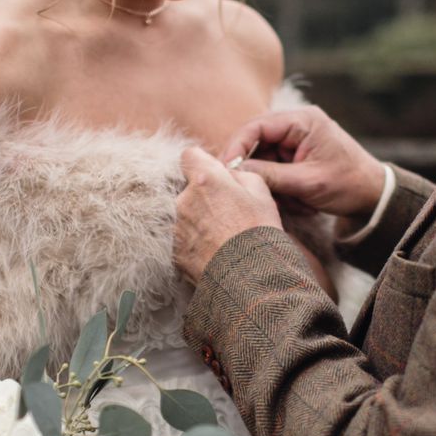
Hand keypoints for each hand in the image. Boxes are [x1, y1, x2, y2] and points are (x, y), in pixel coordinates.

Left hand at [174, 147, 281, 284]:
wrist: (248, 278)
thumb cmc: (259, 233)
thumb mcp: (261, 194)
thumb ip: (240, 175)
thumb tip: (228, 173)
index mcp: (205, 180)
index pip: (189, 156)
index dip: (202, 164)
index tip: (213, 175)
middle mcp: (183, 200)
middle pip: (187, 188)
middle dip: (202, 196)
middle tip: (225, 213)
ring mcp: (176, 227)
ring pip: (184, 215)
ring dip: (197, 220)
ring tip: (220, 238)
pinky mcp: (174, 251)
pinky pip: (182, 239)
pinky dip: (194, 242)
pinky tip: (213, 252)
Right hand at [222, 107, 385, 218]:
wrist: (373, 195)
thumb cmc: (347, 184)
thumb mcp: (307, 182)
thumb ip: (270, 176)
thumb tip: (237, 173)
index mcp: (302, 121)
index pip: (256, 126)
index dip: (236, 147)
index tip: (226, 170)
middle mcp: (295, 126)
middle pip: (256, 145)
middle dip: (257, 173)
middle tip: (257, 194)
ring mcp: (294, 143)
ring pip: (263, 163)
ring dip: (273, 187)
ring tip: (296, 202)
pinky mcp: (295, 158)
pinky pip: (274, 173)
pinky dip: (282, 190)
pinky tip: (300, 202)